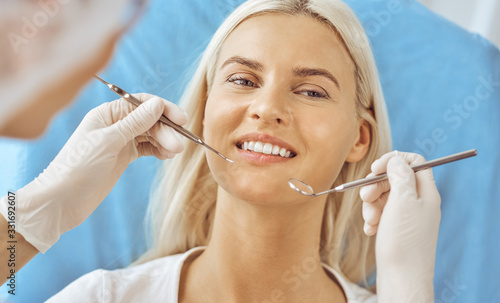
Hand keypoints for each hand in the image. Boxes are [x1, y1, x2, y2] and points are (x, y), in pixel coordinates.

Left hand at [1, 94, 186, 252]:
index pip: (142, 103)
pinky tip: (167, 156)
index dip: (163, 109)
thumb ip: (135, 123)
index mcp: (107, 114)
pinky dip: (158, 150)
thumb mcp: (109, 142)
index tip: (181, 120)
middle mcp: (115, 124)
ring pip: (150, 134)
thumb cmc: (78, 168)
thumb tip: (157, 103)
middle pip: (149, 120)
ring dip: (165, 141)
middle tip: (178, 147)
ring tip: (174, 153)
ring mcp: (120, 141)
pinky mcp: (124, 157)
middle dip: (166, 131)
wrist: (62, 201)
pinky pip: (147, 148)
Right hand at [359, 151, 440, 301]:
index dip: (393, 160)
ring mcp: (408, 217)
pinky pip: (381, 214)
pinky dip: (373, 218)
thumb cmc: (403, 242)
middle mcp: (419, 203)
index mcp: (426, 193)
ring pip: (385, 197)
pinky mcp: (398, 230)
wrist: (402, 280)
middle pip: (395, 178)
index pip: (414, 162)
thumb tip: (397, 160)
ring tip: (369, 221)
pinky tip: (370, 230)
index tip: (374, 169)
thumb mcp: (402, 202)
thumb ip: (400, 175)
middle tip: (365, 197)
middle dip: (375, 185)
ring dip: (371, 204)